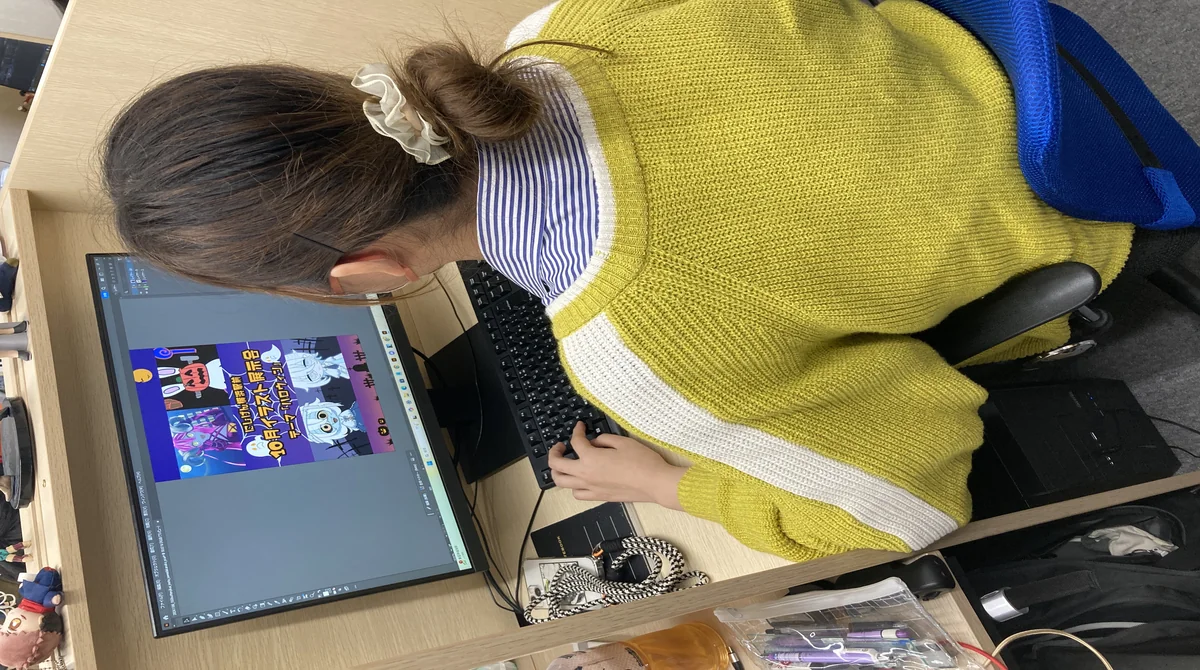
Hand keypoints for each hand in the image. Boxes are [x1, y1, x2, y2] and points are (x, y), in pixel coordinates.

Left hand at [548, 422, 687, 508]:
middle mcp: (586, 475)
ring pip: (562, 483)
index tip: (581, 427)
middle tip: (560, 446)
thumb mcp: (623, 442)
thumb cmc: (642, 462)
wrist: (655, 483)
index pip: (576, 442)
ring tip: (564, 465)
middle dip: (554, 453)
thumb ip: (604, 440)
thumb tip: (595, 442)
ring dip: (558, 472)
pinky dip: (573, 486)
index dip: (577, 431)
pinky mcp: (599, 497)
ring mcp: (591, 488)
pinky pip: (577, 494)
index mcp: (591, 458)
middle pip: (557, 465)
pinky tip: (580, 480)